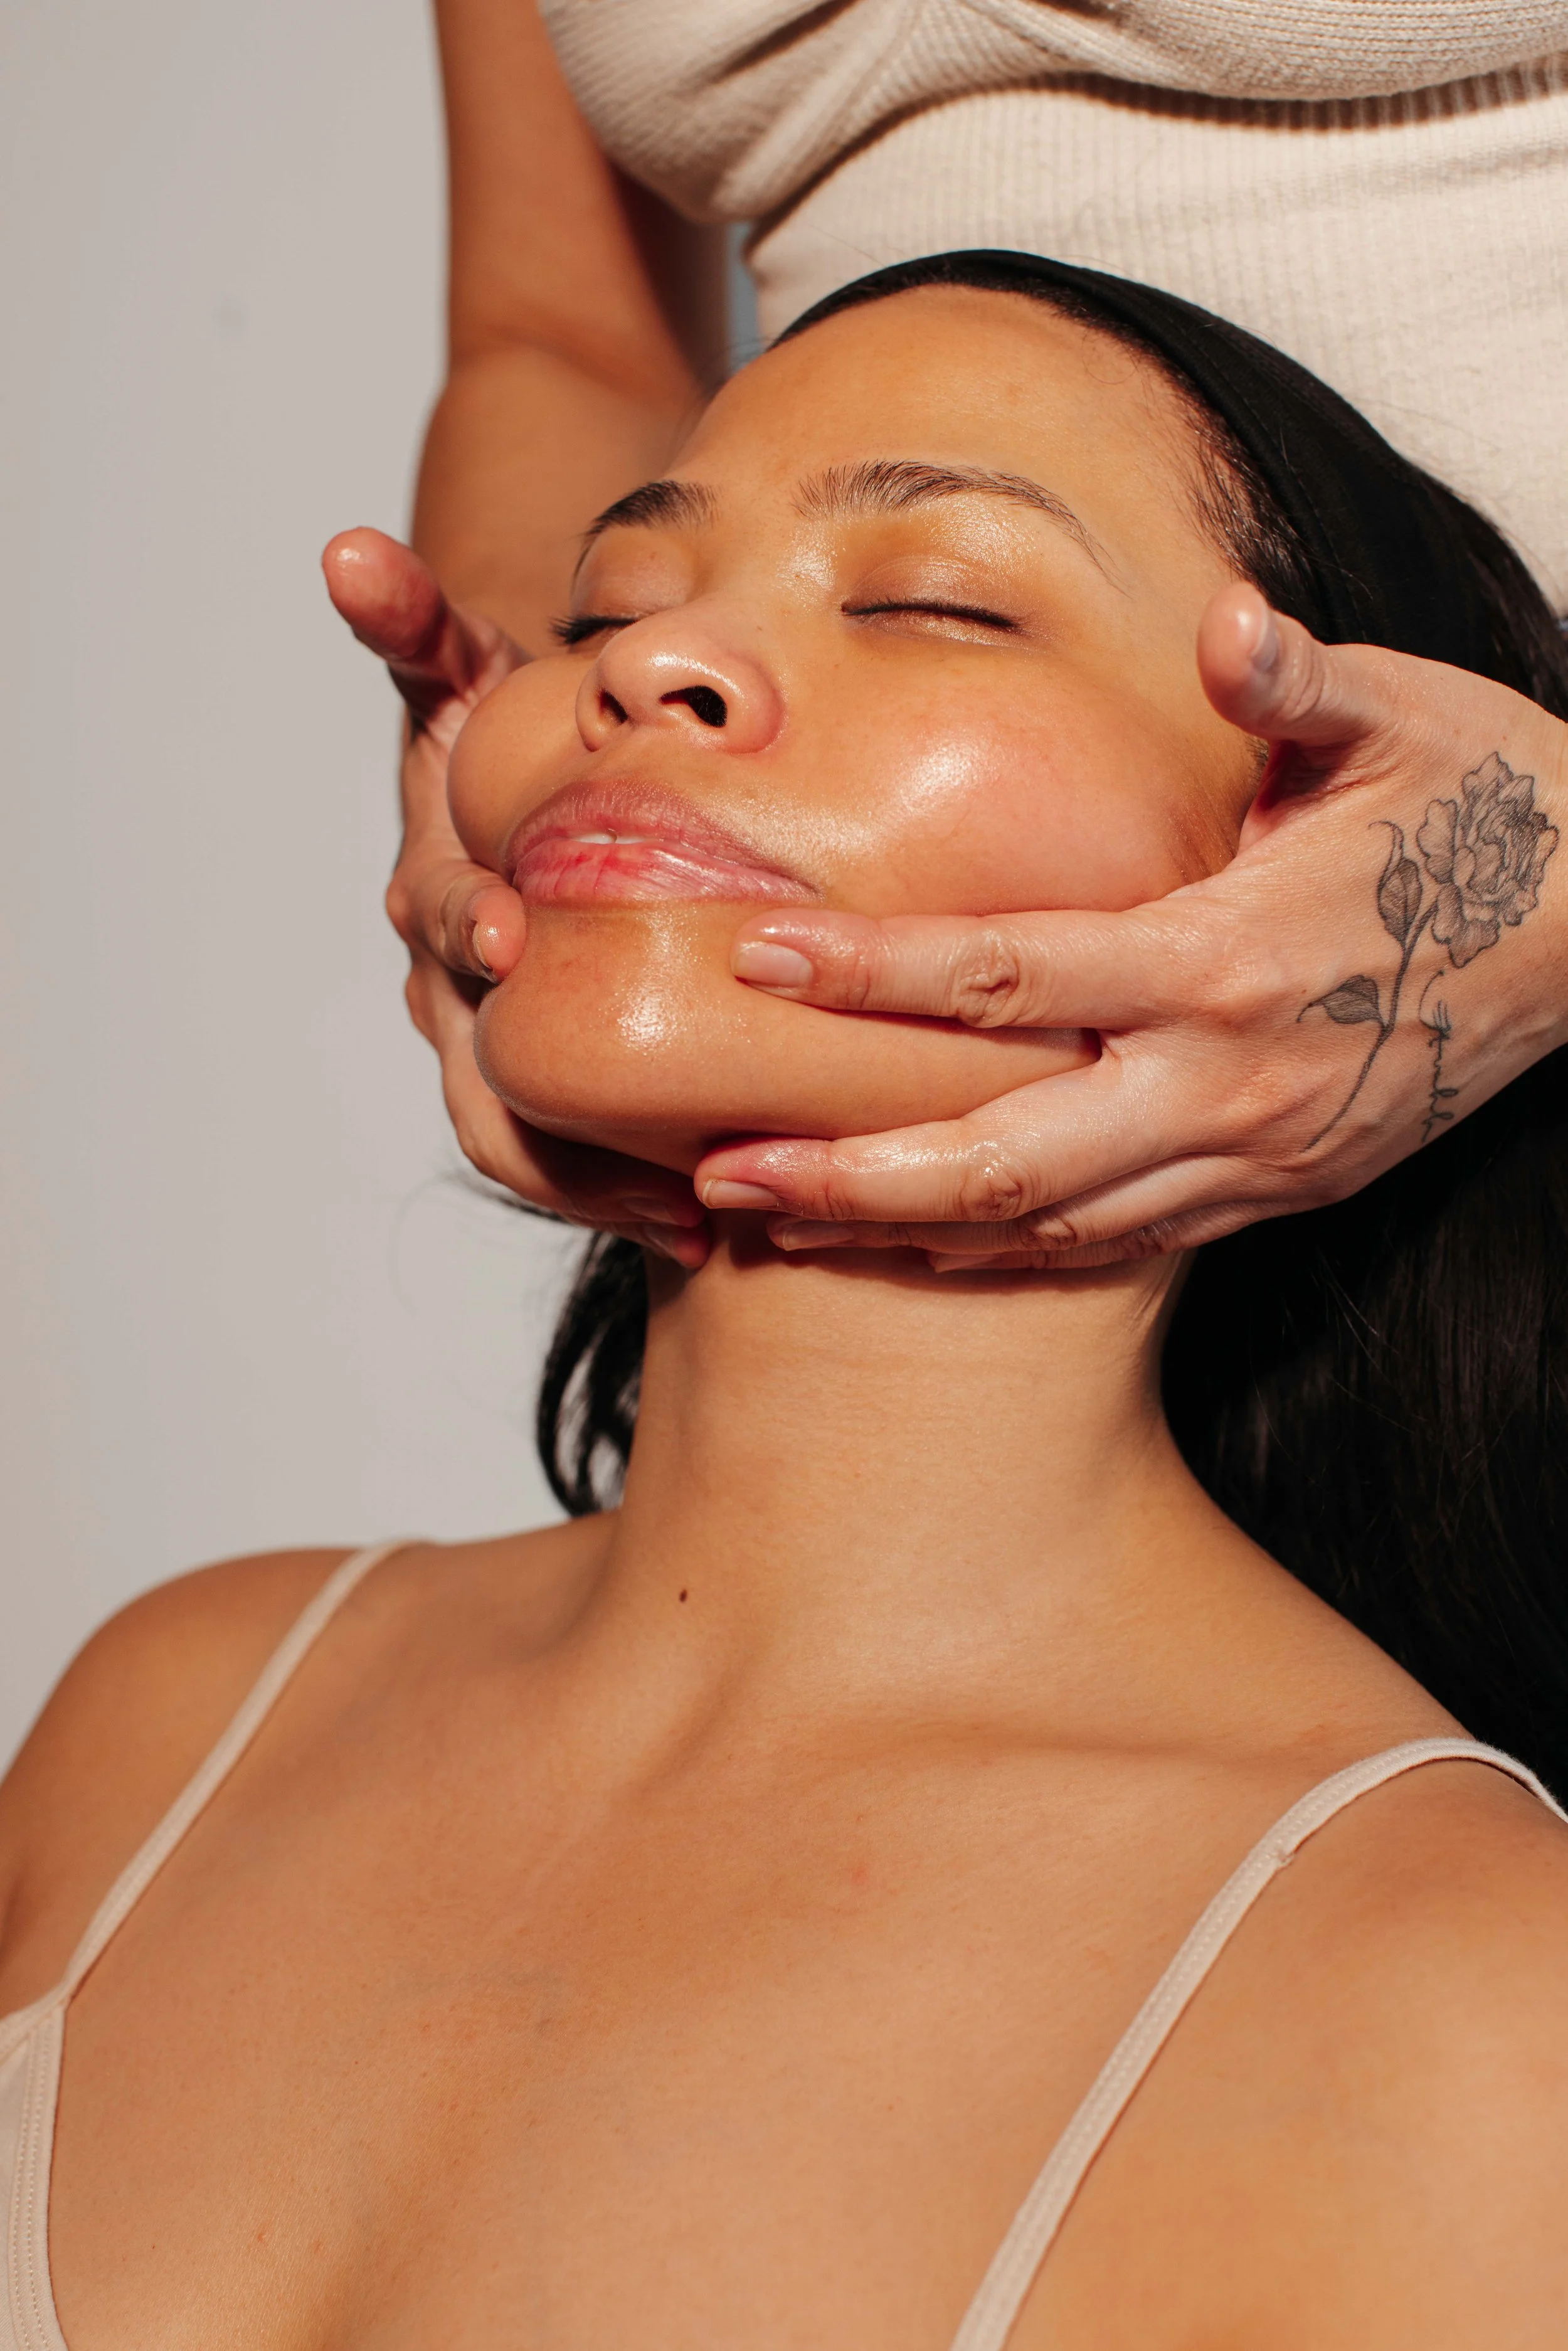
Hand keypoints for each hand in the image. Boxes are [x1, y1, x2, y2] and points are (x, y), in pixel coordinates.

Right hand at [322, 528, 707, 1264]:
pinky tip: (699, 1230)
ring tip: (688, 1214)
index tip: (506, 932)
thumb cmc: (518, 744)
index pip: (436, 920)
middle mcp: (457, 986)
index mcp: (437, 892)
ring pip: (520, 1138)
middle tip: (638, 1144)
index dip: (461, 924)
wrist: (540, 814)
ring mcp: (501, 1045)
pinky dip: (622, 1198)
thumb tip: (345, 553)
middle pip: (477, 1064)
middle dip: (546, 1106)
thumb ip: (416, 626)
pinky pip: (575, 1158)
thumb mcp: (472, 676)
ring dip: (591, 1185)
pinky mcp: (556, 1089)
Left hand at [694, 585, 1567, 1268]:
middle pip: (1008, 1157)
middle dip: (856, 1175)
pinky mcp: (1280, 1191)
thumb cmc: (1489, 807)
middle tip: (720, 1172)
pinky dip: (1008, 1255)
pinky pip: (1119, 1246)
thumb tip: (1224, 624)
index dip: (876, 975)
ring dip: (909, 1234)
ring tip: (773, 1225)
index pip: (1016, 976)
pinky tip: (916, 1245)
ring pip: (1052, 1227)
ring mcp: (1257, 1154)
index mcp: (1231, 955)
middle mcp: (1231, 1079)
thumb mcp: (1407, 717)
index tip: (756, 962)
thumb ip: (1296, 682)